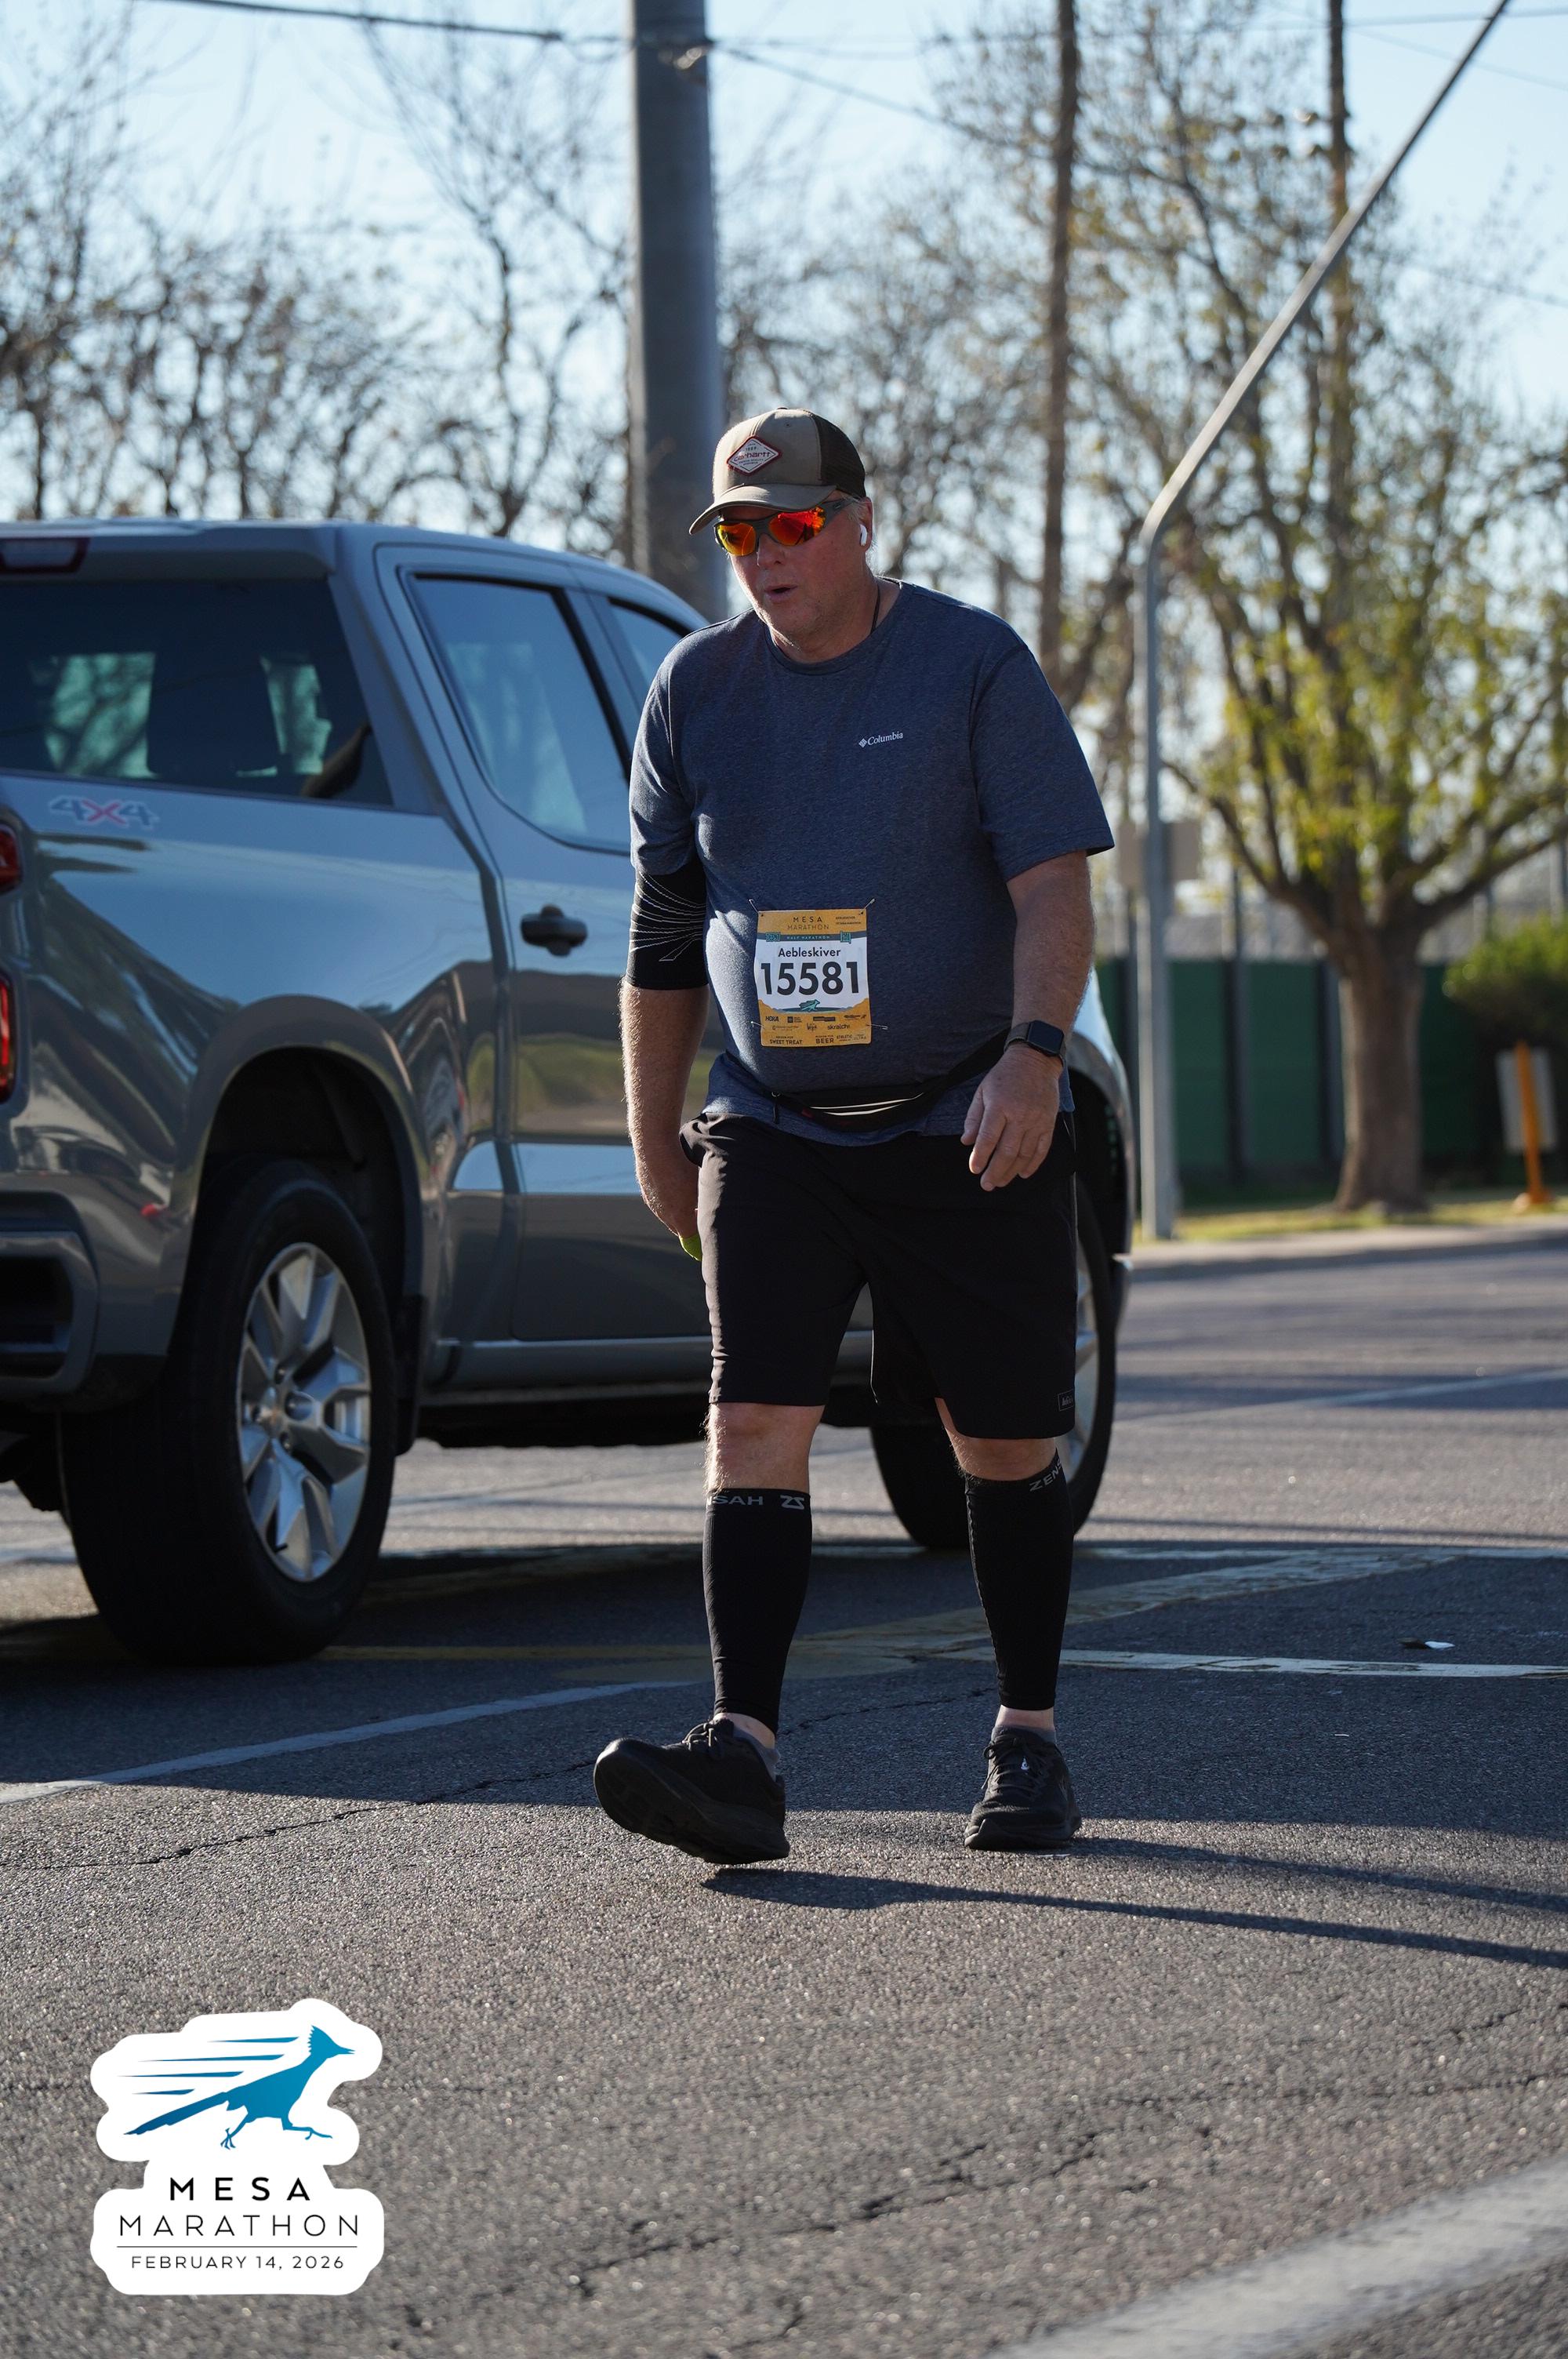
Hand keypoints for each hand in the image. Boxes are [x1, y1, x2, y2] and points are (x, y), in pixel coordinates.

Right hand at [637, 1140, 700, 1239]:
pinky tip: (675, 1184)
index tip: (707, 1237)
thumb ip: (706, 1199)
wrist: (655, 1146)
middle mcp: (664, 1214)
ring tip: (689, 1196)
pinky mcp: (646, 1193)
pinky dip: (668, 1199)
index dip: (700, 1238)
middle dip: (691, 1225)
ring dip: (679, 1211)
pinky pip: (659, 1203)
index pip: (691, 1237)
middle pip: (679, 1228)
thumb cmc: (684, 1164)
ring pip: (668, 1215)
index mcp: (679, 1216)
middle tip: (702, 1217)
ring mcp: (653, 1204)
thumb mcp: (701, 1183)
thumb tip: (712, 1207)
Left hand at [961, 1044, 1060, 1190]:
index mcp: (1000, 1106)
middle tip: (987, 1185)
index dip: (980, 1157)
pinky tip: (1023, 1173)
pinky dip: (1033, 1164)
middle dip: (995, 1171)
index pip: (988, 1138)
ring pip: (1024, 1154)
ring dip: (1011, 1172)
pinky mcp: (1049, 1123)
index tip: (974, 1169)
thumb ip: (974, 1117)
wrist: (1036, 1060)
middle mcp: (1019, 1115)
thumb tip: (966, 1142)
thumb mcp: (983, 1091)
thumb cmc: (1005, 1076)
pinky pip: (1042, 1149)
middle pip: (1007, 1151)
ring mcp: (1037, 1120)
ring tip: (1001, 1182)